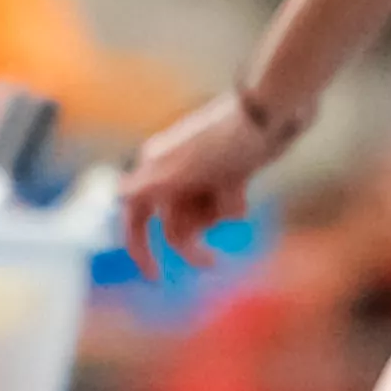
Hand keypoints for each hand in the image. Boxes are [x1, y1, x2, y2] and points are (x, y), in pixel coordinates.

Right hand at [120, 86, 298, 280]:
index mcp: (154, 168)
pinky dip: (233, 204)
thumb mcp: (184, 166)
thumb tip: (117, 198)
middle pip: (174, 224)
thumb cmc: (227, 139)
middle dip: (193, 241)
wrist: (273, 113)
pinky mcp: (228, 176)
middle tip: (213, 263)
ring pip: (204, 217)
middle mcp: (173, 173)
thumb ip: (149, 185)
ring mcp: (202, 176)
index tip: (156, 277)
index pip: (136, 217)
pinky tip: (243, 185)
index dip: (140, 248)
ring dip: (218, 214)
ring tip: (234, 191)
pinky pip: (225, 207)